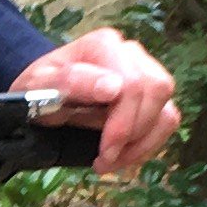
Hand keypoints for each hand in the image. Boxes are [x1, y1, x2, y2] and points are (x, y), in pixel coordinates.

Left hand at [21, 27, 179, 177]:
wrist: (43, 94)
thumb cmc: (40, 90)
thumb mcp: (40, 87)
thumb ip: (71, 82)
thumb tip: (114, 87)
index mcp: (104, 45)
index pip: (132, 84)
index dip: (123, 125)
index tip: (102, 153)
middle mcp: (131, 52)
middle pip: (156, 93)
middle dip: (133, 135)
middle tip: (105, 160)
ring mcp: (146, 71)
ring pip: (167, 109)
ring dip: (142, 144)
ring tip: (111, 161)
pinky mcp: (153, 95)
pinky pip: (167, 121)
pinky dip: (148, 145)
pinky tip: (123, 155)